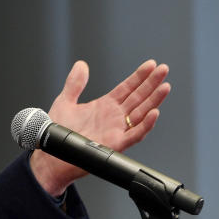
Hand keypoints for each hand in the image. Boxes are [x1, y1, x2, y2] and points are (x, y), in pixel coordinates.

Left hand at [30, 59, 170, 196]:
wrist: (53, 154)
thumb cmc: (58, 132)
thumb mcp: (65, 102)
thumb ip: (75, 83)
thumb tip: (81, 65)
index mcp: (105, 106)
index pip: (127, 88)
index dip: (139, 76)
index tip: (151, 65)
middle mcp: (114, 117)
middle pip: (139, 97)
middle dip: (152, 83)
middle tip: (163, 70)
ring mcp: (117, 130)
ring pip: (141, 113)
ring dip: (154, 101)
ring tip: (165, 86)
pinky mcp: (116, 144)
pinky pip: (135, 134)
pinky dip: (145, 125)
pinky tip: (154, 113)